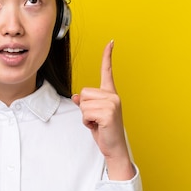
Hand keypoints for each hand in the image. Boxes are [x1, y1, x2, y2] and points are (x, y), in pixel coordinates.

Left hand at [72, 40, 134, 179]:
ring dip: (86, 116)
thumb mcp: (92, 115)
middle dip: (84, 108)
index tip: (110, 42)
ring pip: (83, 103)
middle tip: (95, 119)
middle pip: (84, 92)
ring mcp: (112, 104)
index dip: (107, 56)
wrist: (114, 148)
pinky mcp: (108, 113)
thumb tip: (75, 97)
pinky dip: (87, 122)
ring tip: (97, 123)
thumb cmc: (104, 131)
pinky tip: (98, 127)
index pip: (107, 71)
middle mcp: (113, 96)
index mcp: (110, 94)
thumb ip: (85, 103)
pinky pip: (86, 113)